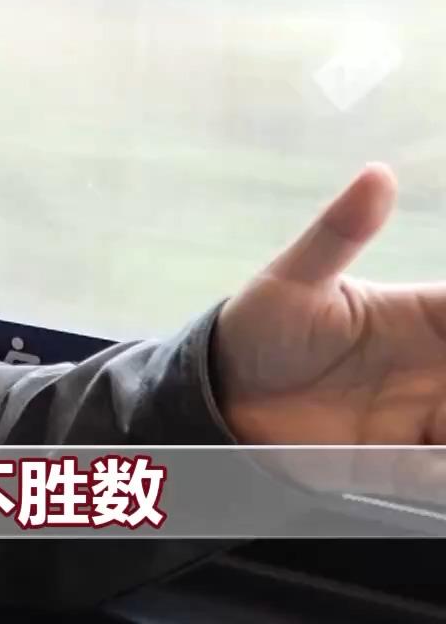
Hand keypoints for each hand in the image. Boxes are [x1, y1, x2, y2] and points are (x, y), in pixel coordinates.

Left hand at [214, 163, 445, 445]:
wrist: (220, 400)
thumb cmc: (260, 327)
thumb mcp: (296, 278)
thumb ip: (340, 231)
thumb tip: (378, 173)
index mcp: (425, 314)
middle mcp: (438, 365)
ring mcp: (430, 415)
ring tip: (442, 422)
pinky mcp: (410, 462)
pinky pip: (445, 469)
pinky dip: (443, 469)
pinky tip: (433, 460)